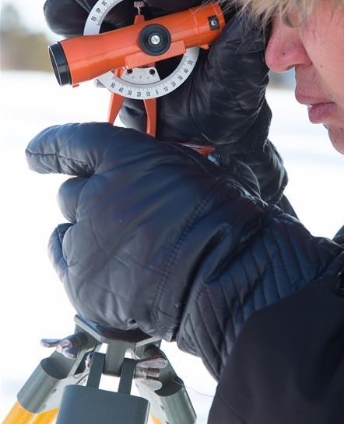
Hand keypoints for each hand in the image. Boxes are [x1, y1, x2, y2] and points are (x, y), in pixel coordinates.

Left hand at [26, 122, 343, 378]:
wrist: (227, 274)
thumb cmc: (221, 220)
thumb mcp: (187, 170)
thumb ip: (147, 168)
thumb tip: (132, 175)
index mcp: (125, 159)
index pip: (69, 143)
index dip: (50, 148)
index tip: (36, 154)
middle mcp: (96, 193)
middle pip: (70, 192)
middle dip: (91, 199)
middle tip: (124, 217)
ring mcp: (87, 237)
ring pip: (69, 226)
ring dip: (90, 231)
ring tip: (130, 249)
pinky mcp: (82, 279)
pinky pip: (64, 257)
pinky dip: (80, 260)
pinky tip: (110, 267)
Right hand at [44, 0, 283, 202]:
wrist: (202, 137)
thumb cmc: (228, 96)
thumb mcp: (243, 71)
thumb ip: (243, 42)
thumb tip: (245, 14)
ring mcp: (117, 18)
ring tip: (95, 15)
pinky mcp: (94, 44)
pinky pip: (66, 17)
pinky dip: (64, 18)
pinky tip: (79, 33)